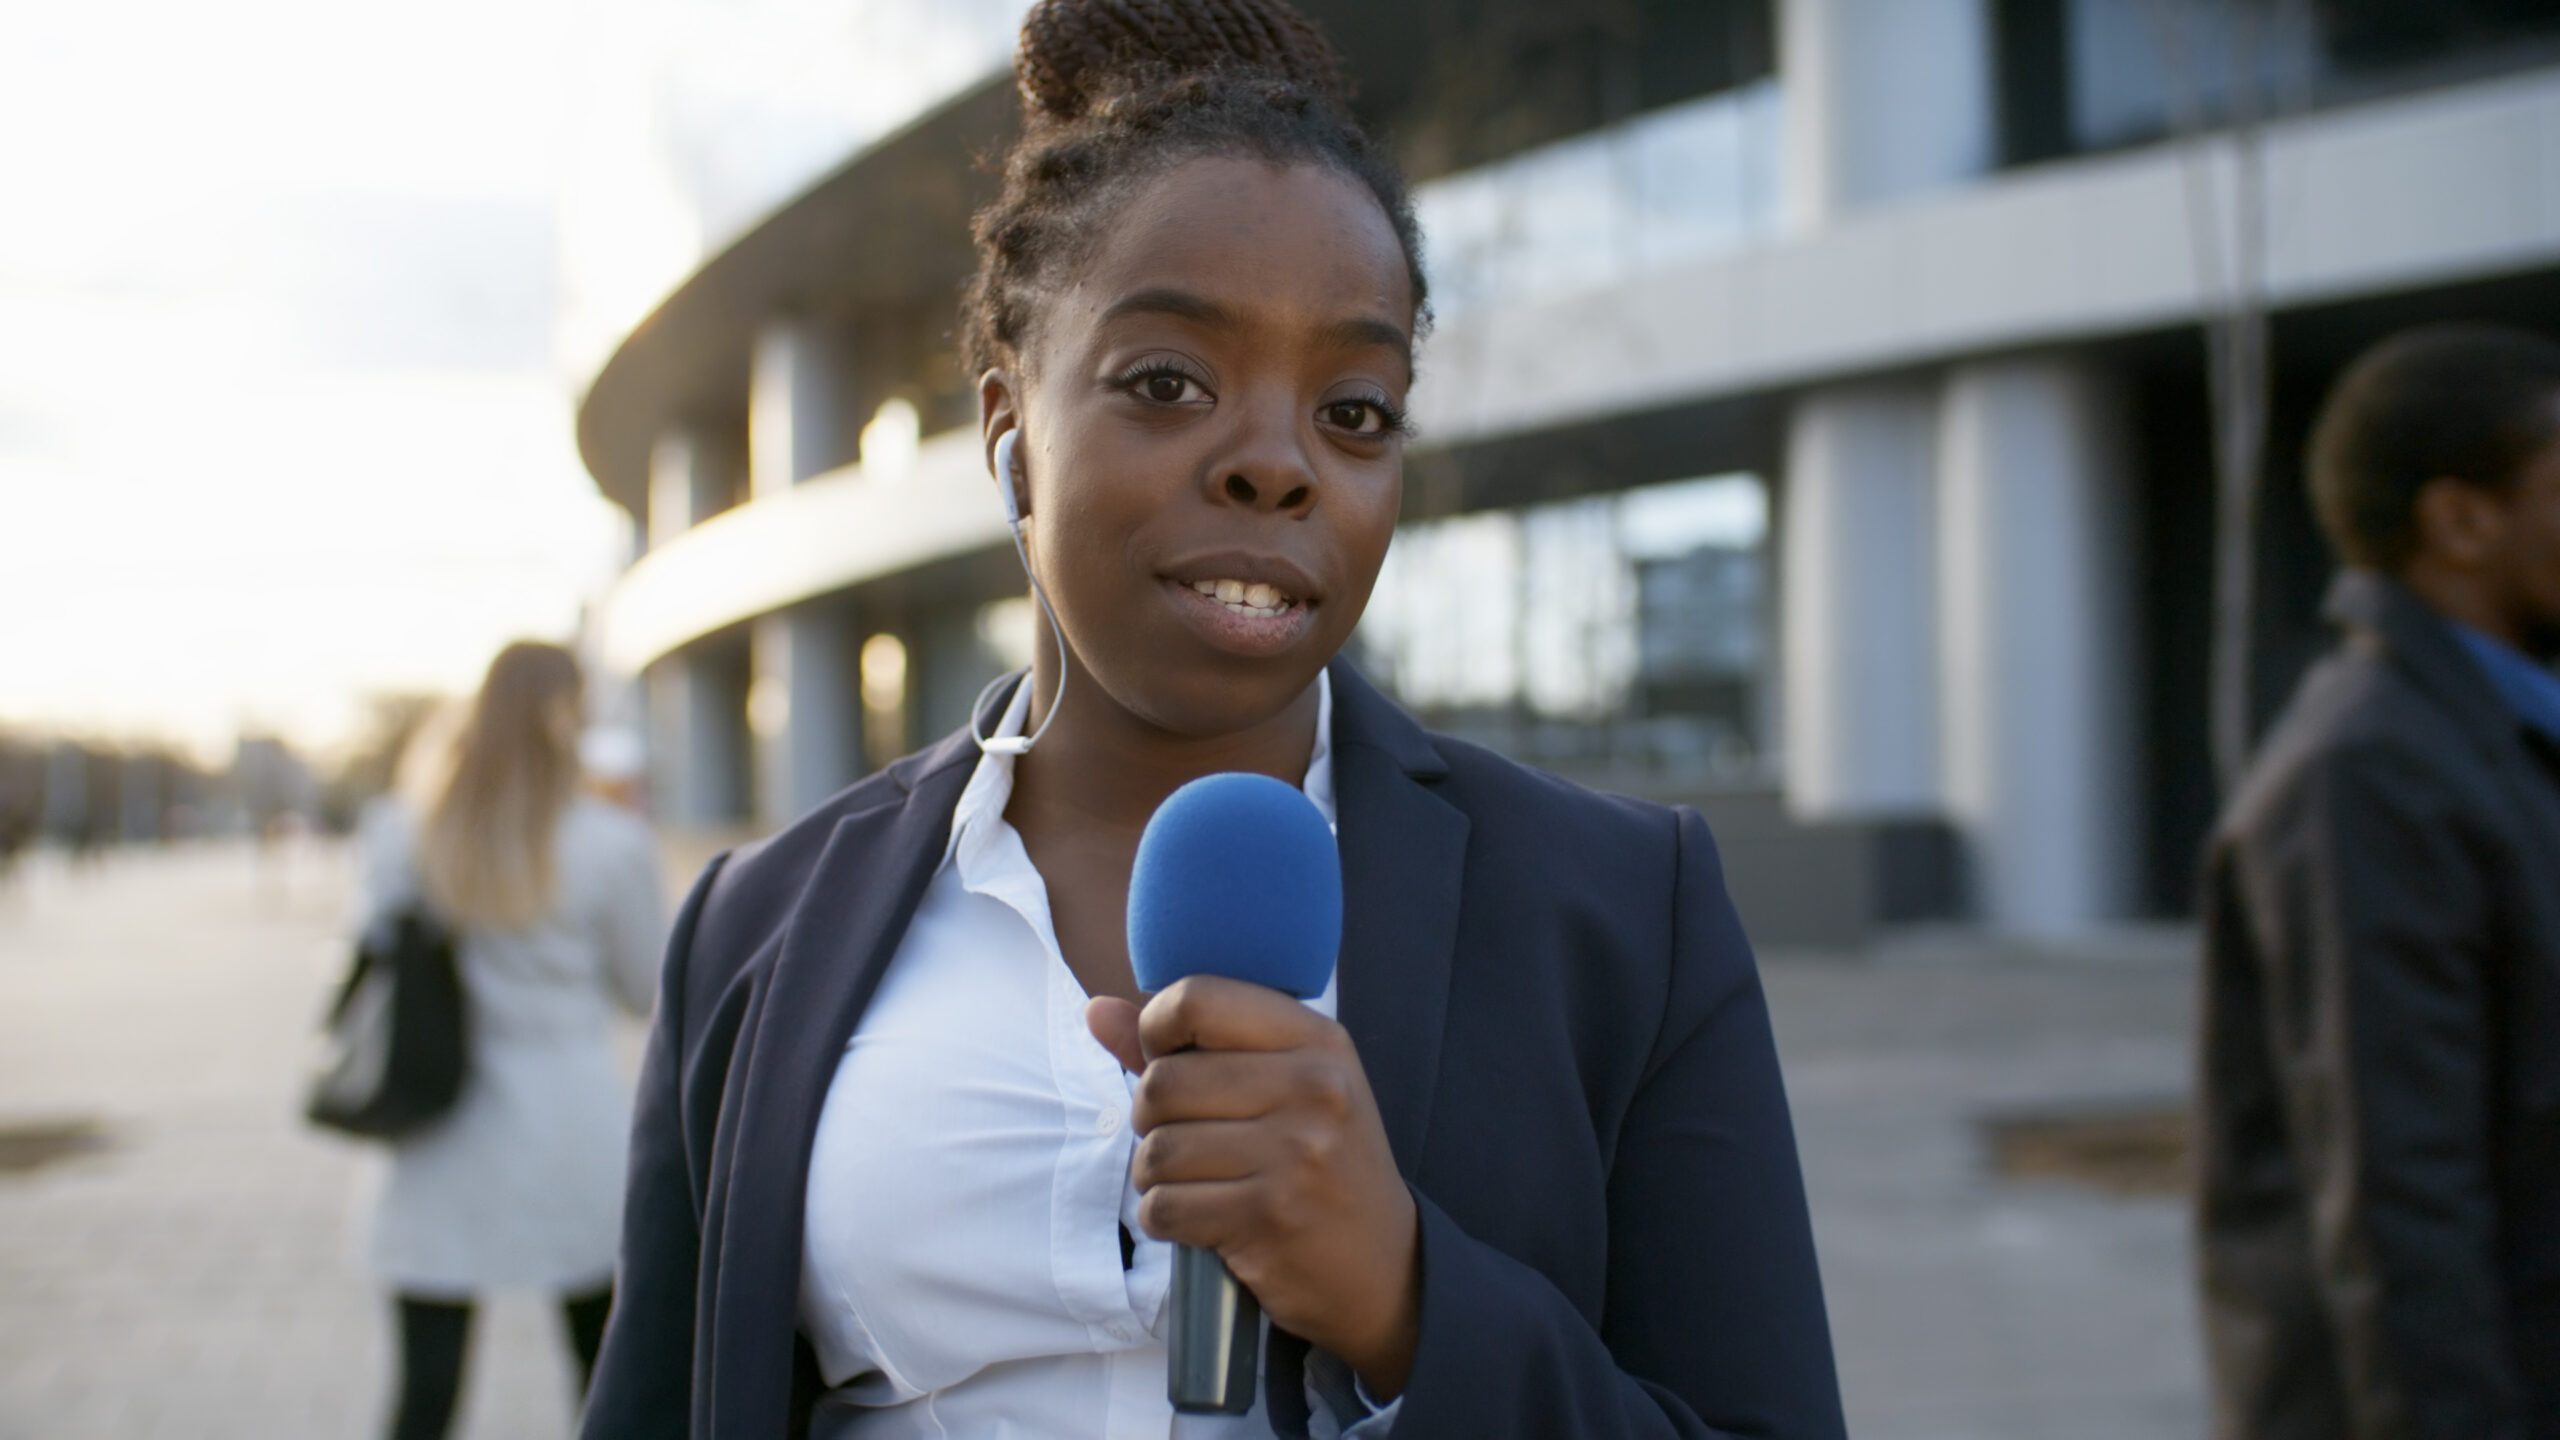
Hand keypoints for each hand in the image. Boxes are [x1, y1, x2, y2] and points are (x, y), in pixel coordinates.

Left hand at [1087, 978, 1419, 1398]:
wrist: (1383, 1266)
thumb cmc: (1320, 1164)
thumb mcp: (1282, 1087)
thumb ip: (1187, 1046)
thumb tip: (1096, 1009)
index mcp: (1317, 1039)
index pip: (1199, 998)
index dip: (1157, 1027)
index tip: (1164, 1057)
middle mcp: (1314, 1087)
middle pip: (1163, 1082)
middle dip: (1148, 1118)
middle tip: (1180, 1137)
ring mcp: (1296, 1153)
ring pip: (1156, 1149)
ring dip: (1153, 1174)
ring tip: (1190, 1181)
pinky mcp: (1270, 1216)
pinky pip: (1165, 1207)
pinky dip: (1164, 1218)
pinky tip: (1199, 1218)